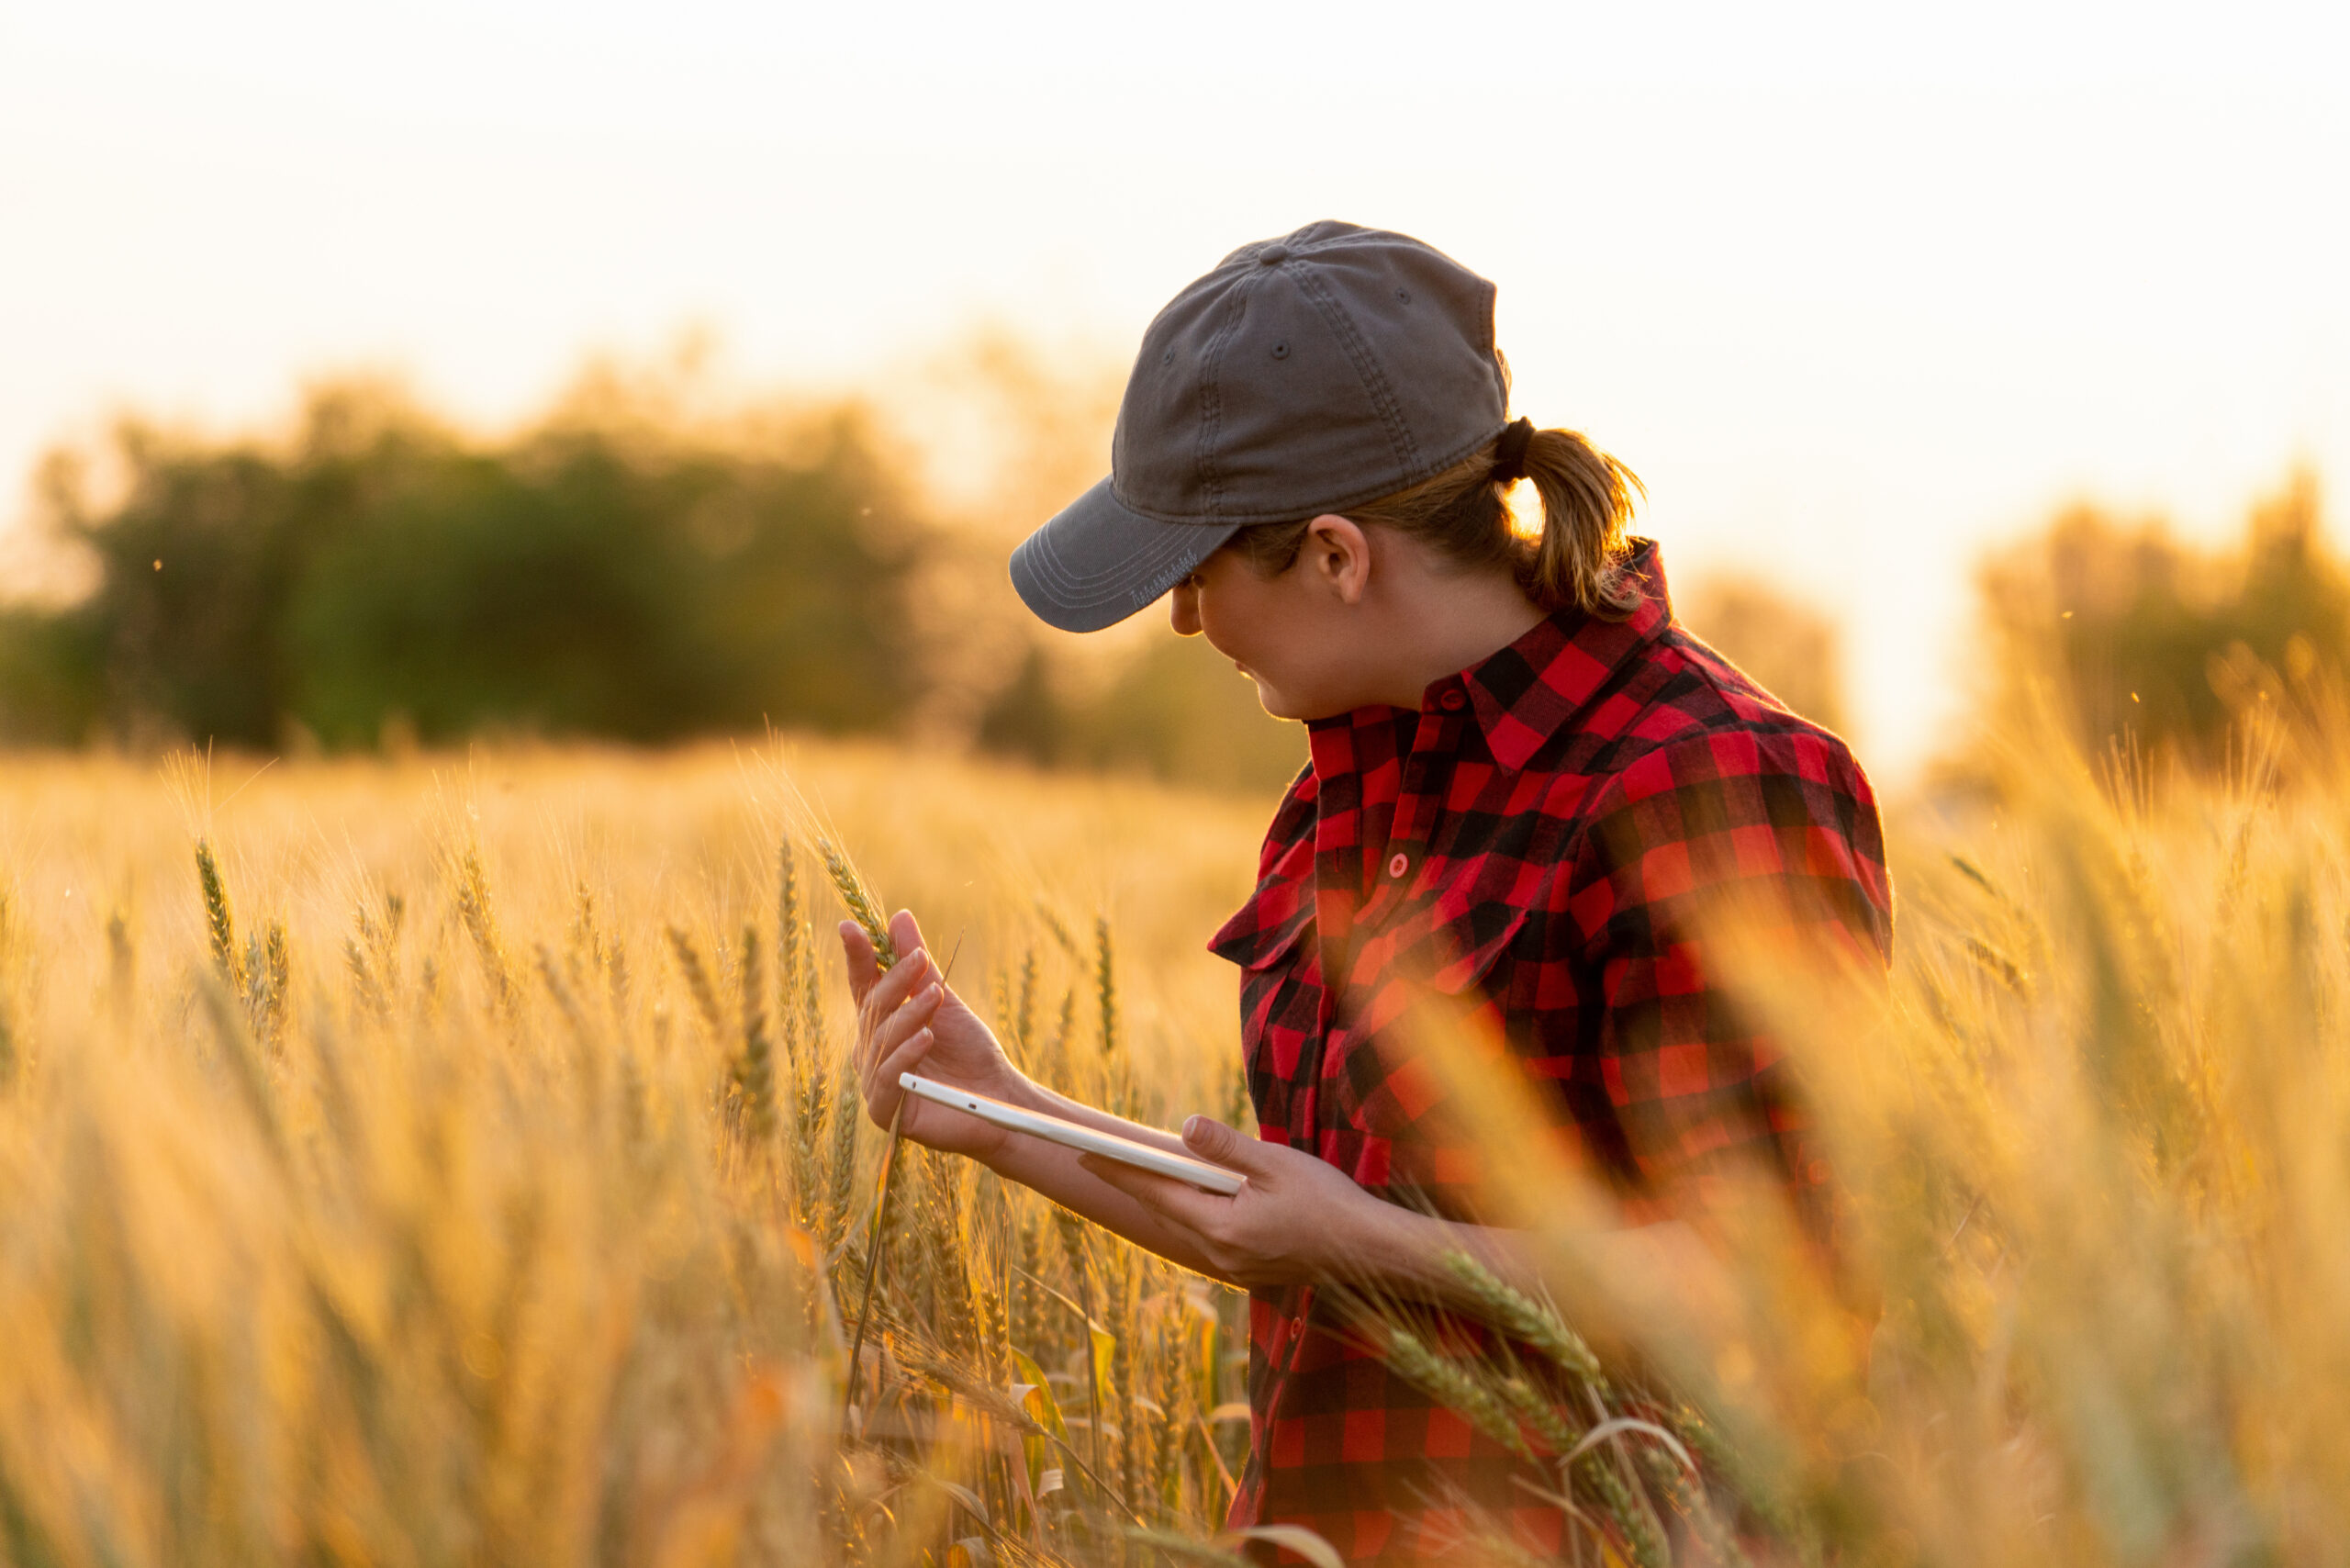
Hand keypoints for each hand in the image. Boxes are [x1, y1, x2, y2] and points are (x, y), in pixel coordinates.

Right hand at [840, 908, 1022, 1160]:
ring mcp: (873, 1083)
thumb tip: (898, 916)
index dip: (856, 957)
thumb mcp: (944, 1001)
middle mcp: (869, 1052)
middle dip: (896, 981)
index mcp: (879, 1025)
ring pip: (882, 1041)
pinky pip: (887, 1078)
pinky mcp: (885, 1112)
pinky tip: (925, 1038)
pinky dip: (906, 1055)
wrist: (997, 1098)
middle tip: (921, 959)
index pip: (863, 986)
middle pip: (873, 1010)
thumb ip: (919, 966)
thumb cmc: (969, 1051)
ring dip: (909, 1015)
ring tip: (937, 996)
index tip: (850, 926)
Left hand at [1078, 1116, 1388, 1291]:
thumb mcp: (1276, 1164)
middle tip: (1101, 1157)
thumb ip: (1227, 1147)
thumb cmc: (1327, 1203)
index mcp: (1222, 1227)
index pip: (1157, 1193)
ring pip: (1186, 1226)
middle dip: (1135, 1183)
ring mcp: (1233, 1267)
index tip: (1084, 1153)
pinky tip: (1194, 1197)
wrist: (1368, 1252)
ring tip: (1142, 1171)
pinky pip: (1207, 1237)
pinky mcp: (1248, 1270)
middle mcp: (1220, 1253)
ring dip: (1165, 1199)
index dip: (1118, 1170)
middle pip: (1166, 1211)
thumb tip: (1183, 1128)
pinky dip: (1194, 1213)